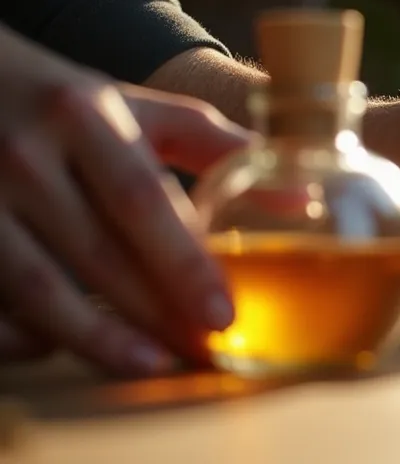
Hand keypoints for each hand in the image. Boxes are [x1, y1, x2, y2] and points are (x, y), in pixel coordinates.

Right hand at [0, 31, 249, 374]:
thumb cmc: (66, 101)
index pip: (141, 198)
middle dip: (153, 312)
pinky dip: (23, 333)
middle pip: (95, 253)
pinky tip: (64, 349)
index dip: (181, 262)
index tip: (222, 314)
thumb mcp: (138, 105)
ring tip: (151, 364)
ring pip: (35, 286)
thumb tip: (304, 197)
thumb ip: (219, 146)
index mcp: (85, 114)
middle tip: (202, 352)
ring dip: (94, 335)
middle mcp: (26, 155)